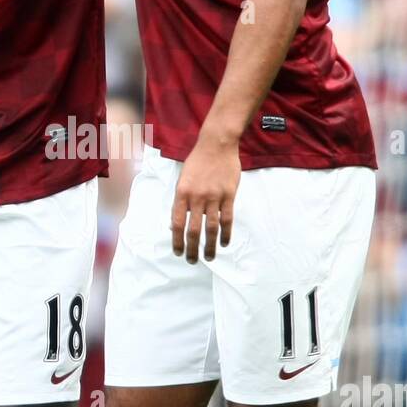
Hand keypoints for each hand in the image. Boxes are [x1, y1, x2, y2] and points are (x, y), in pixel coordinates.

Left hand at [171, 134, 241, 263]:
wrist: (217, 144)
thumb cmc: (198, 161)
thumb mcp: (183, 178)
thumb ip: (181, 200)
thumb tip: (179, 222)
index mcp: (181, 193)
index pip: (177, 223)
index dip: (177, 240)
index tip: (178, 252)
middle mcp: (196, 197)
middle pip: (193, 230)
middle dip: (192, 248)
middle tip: (193, 261)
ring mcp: (214, 196)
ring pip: (211, 228)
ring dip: (210, 246)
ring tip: (209, 257)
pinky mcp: (229, 195)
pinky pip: (227, 219)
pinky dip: (226, 233)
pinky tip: (224, 243)